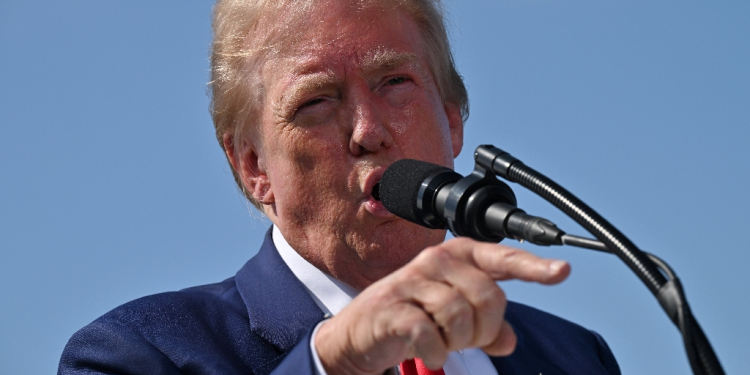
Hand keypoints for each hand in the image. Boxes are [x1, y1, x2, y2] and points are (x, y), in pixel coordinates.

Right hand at [314, 237, 570, 374]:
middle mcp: (435, 261)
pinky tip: (428, 350)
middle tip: (467, 340)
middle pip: (487, 295)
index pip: (500, 257)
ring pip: (461, 314)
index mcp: (455, 257)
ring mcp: (411, 282)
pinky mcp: (392, 307)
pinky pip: (431, 333)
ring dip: (458, 341)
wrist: (357, 336)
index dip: (533, 266)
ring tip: (444, 342)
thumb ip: (485, 327)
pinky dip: (436, 352)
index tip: (562, 271)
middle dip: (484, 329)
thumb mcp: (453, 322)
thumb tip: (509, 341)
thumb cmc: (410, 320)